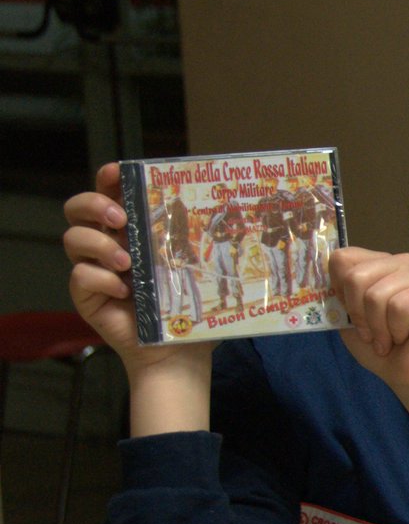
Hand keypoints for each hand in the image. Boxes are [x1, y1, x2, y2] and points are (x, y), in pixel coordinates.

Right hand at [63, 163, 214, 369]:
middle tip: (121, 219)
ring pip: (72, 239)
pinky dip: (101, 279)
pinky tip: (125, 291)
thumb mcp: (193, 267)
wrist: (179, 352)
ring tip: (128, 262)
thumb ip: (192, 239)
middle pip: (77, 209)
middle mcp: (107, 245)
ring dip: (99, 244)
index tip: (116, 172)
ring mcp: (94, 270)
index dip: (107, 178)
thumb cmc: (188, 307)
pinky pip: (80, 276)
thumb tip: (221, 206)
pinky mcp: (87, 297)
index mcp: (132, 232)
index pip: (109, 194)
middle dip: (94, 205)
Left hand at [330, 248, 408, 394]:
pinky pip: (399, 306)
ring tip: (388, 339)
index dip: (339, 290)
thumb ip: (337, 294)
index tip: (352, 315)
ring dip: (377, 327)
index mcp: (381, 263)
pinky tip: (405, 337)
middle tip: (372, 334)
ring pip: (376, 294)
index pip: (344, 258)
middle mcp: (403, 262)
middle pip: (356, 276)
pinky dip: (396, 330)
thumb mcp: (348, 318)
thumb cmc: (382, 348)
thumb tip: (320, 276)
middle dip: (358, 314)